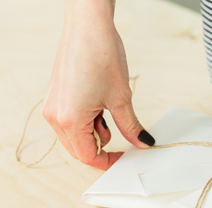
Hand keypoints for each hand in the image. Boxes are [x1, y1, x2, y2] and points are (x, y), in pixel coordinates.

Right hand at [42, 0, 153, 169]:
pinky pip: (70, 120)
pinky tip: (100, 106)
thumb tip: (143, 142)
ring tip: (111, 112)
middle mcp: (55, 116)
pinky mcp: (55, 96)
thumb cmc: (102, 57)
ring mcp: (52, 105)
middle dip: (101, 149)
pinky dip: (87, 121)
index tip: (124, 158)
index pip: (87, 156)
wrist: (88, 26)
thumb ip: (131, 126)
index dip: (108, 161)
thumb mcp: (121, 98)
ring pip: (74, 135)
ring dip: (94, 133)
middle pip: (78, 149)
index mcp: (69, 120)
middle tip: (124, 142)